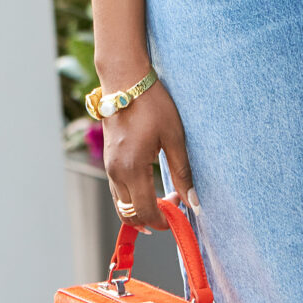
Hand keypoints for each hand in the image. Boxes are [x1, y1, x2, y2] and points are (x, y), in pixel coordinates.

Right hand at [100, 73, 192, 230]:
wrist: (125, 81)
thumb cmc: (152, 105)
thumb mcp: (174, 138)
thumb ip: (182, 173)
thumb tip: (193, 202)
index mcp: (132, 169)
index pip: (145, 211)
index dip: (162, 221)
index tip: (180, 215)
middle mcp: (116, 172)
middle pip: (129, 215)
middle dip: (152, 218)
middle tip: (175, 205)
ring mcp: (109, 167)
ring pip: (122, 205)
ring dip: (142, 209)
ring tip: (166, 196)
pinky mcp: (108, 161)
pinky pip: (118, 192)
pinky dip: (133, 198)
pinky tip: (151, 187)